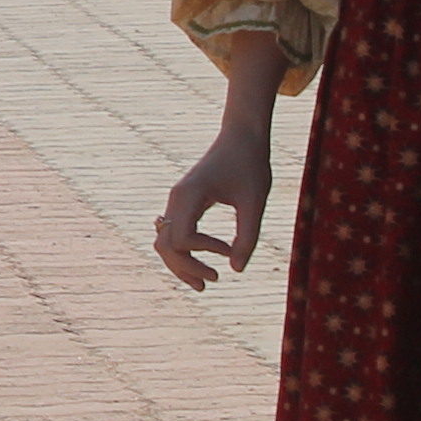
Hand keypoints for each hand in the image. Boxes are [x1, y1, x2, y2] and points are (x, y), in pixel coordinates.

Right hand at [155, 126, 275, 290]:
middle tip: (211, 283)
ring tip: (205, 281)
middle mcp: (176, 200)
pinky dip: (184, 250)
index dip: (204, 251)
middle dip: (184, 267)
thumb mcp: (255, 203)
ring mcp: (177, 201)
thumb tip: (237, 270)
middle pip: (165, 244)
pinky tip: (204, 259)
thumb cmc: (251, 165)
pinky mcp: (184, 202)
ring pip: (165, 240)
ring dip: (180, 263)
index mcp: (189, 196)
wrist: (241, 137)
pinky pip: (174, 231)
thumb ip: (247, 237)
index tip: (230, 250)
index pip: (182, 238)